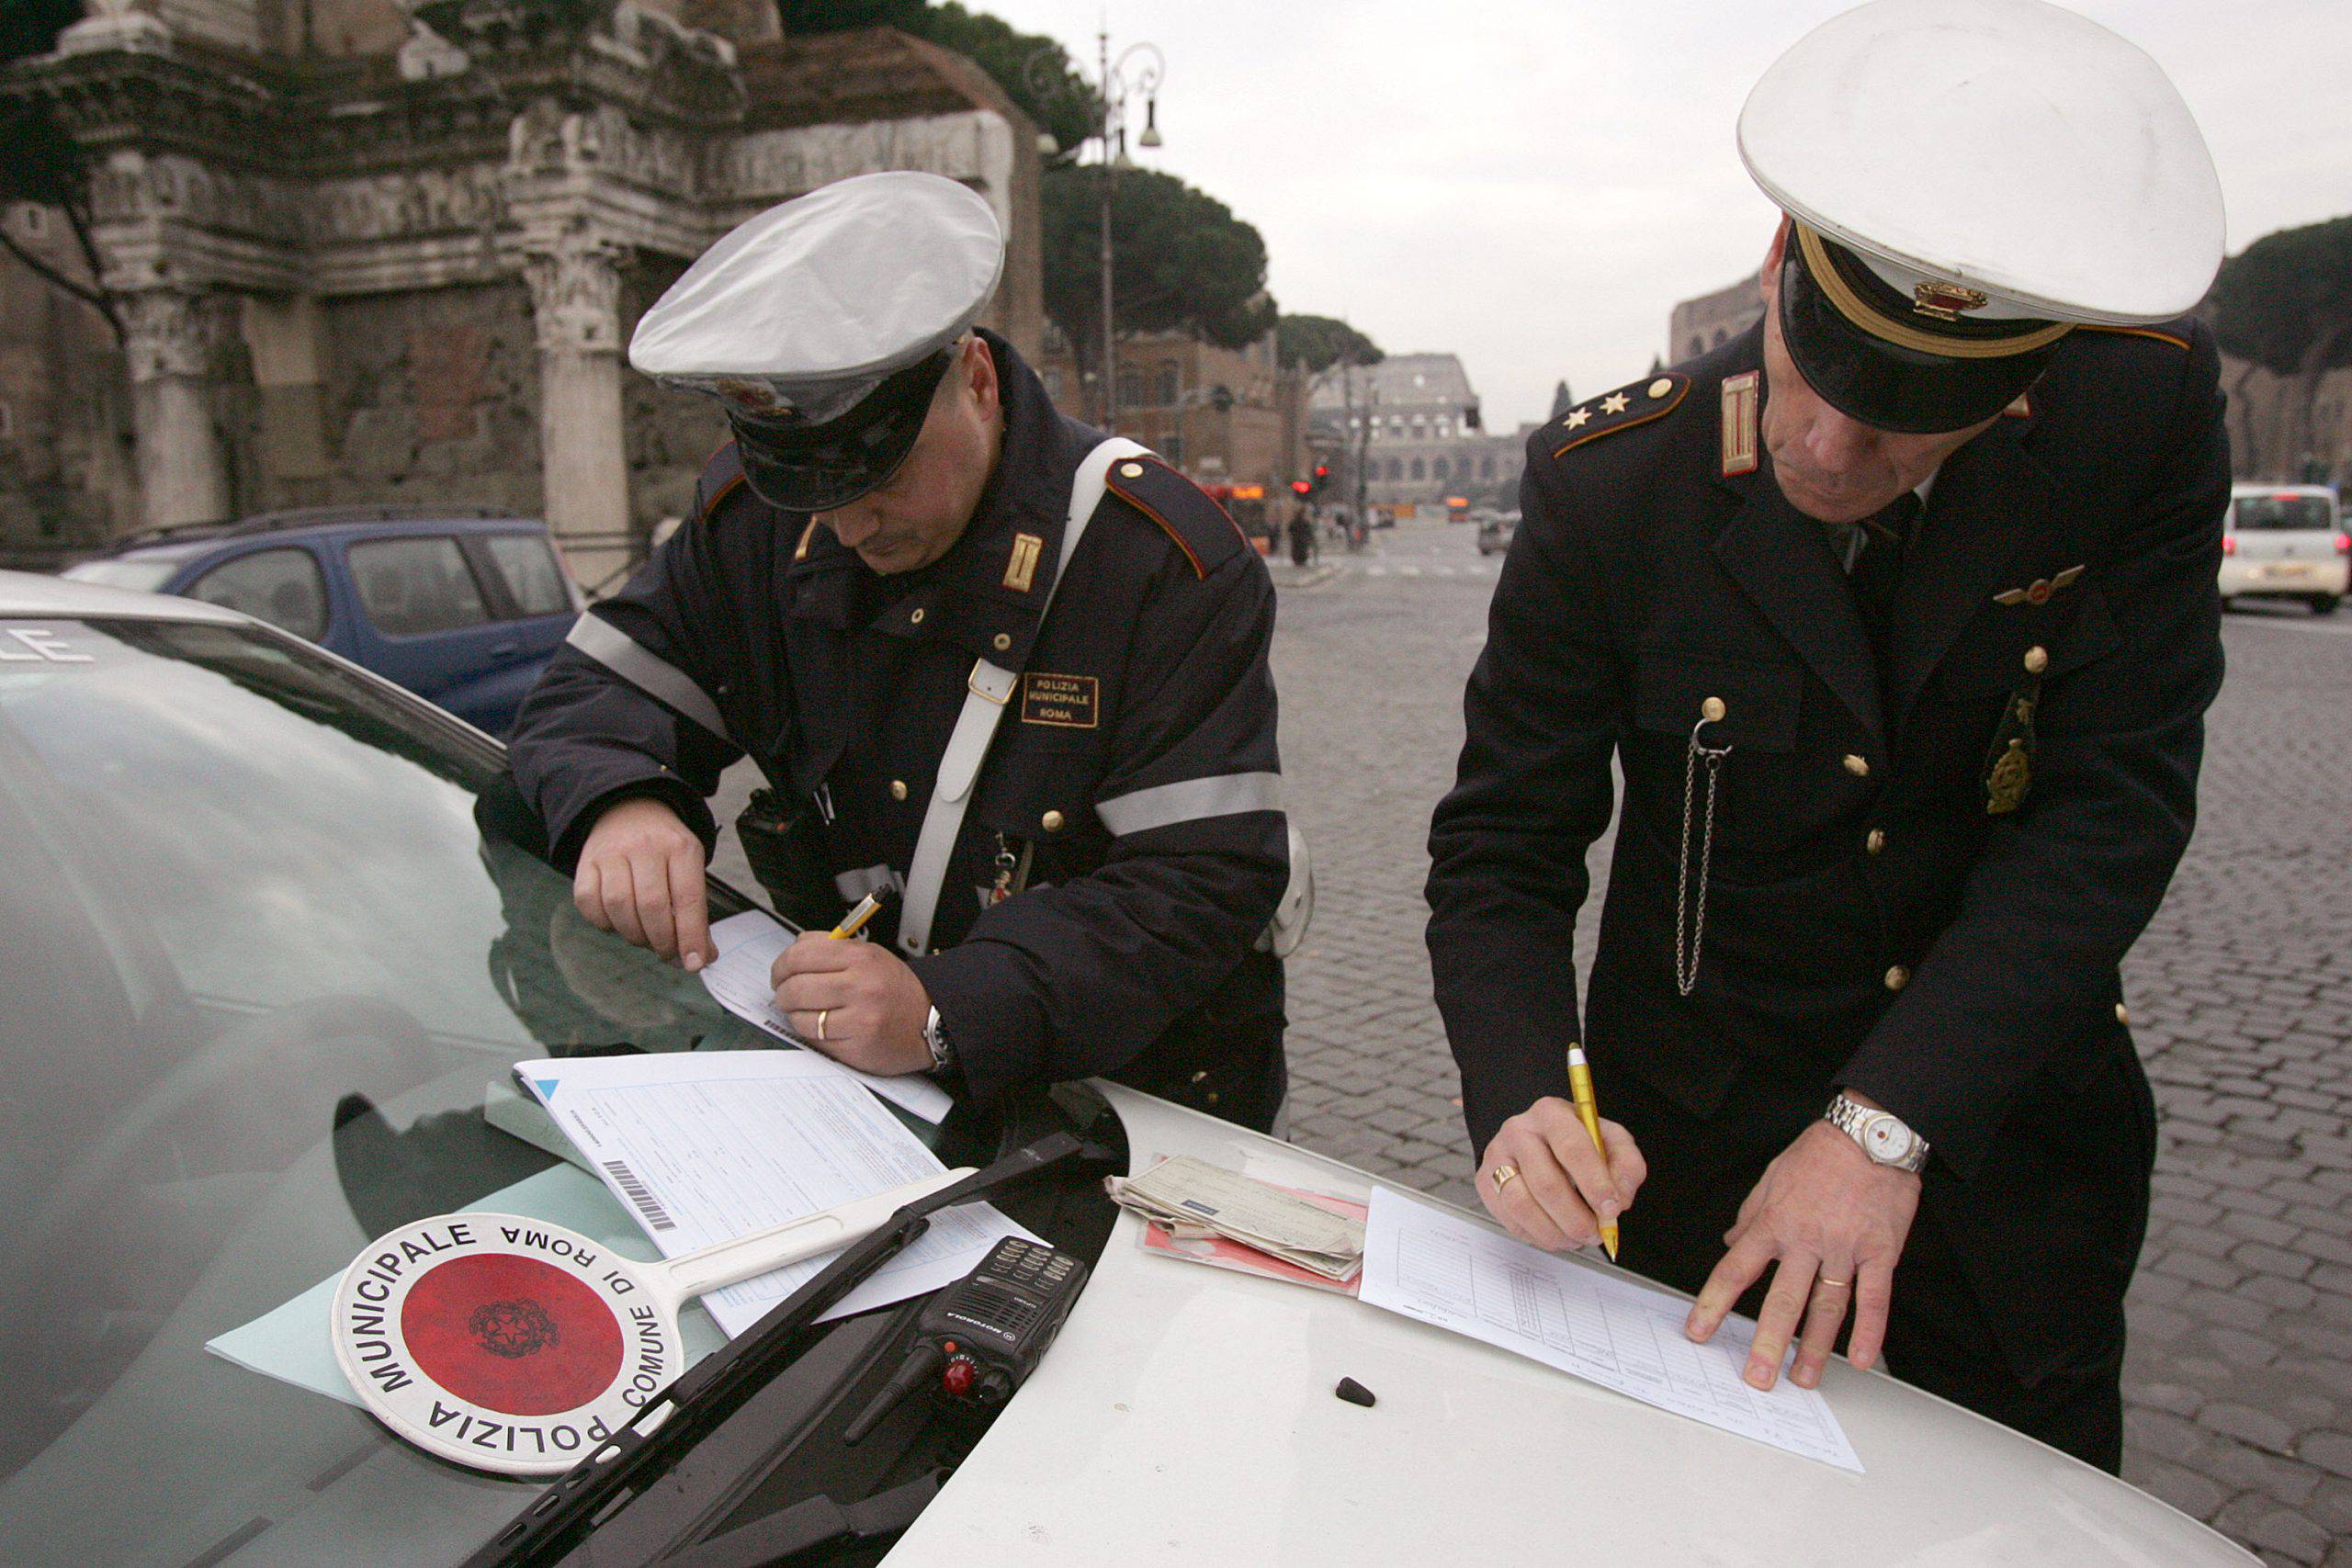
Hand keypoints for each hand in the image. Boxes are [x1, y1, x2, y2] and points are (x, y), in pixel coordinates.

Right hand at [574, 797, 715, 970]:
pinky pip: (588, 903)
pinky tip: (617, 921)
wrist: (629, 806)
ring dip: (633, 934)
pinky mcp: (586, 862)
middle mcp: (645, 847)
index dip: (691, 936)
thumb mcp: (690, 865)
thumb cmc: (664, 845)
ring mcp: (611, 853)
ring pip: (619, 907)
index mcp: (680, 848)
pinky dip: (603, 922)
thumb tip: (702, 956)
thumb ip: (696, 912)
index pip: (689, 899)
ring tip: (644, 937)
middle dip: (662, 941)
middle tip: (668, 952)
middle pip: (652, 907)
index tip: (694, 962)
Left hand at [773, 934, 932, 1075]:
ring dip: (796, 1015)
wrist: (930, 1021)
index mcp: (861, 957)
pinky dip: (812, 1034)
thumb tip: (795, 950)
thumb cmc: (896, 989)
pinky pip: (815, 1040)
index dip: (781, 966)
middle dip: (783, 993)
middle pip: (795, 987)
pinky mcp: (856, 1046)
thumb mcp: (870, 956)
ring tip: (807, 1012)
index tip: (780, 974)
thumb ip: (832, 948)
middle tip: (786, 995)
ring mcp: (859, 1019)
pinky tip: (823, 1027)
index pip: (801, 955)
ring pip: (801, 1017)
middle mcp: (861, 986)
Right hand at [1477, 1097, 1646, 1250]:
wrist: (1538, 1140)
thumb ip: (1626, 1165)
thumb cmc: (1577, 1141)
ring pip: (1523, 1206)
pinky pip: (1510, 1219)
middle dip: (1576, 1218)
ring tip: (1576, 1237)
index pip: (1572, 1148)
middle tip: (1596, 1233)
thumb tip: (1618, 1200)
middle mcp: (1518, 1131)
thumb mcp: (1610, 1141)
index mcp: (1551, 1113)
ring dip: (1555, 1232)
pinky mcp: (1485, 1183)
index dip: (1595, 1183)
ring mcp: (1497, 1157)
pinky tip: (1556, 1233)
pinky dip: (1538, 1235)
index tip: (1612, 1209)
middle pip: (1546, 1184)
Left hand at [1685, 1101, 1919, 1390]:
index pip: (1735, 1270)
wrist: (1869, 1134)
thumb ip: (1750, 1215)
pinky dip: (1869, 1332)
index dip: (1714, 1304)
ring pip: (1826, 1307)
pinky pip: (1874, 1298)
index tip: (1698, 1331)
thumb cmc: (1819, 1153)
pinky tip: (1861, 1359)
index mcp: (1773, 1223)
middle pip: (1781, 1301)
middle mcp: (1805, 1241)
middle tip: (1757, 1377)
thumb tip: (1731, 1243)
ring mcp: (1844, 1249)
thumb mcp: (1772, 1178)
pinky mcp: (1880, 1252)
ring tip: (1804, 1378)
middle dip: (1767, 1343)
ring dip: (1815, 1348)